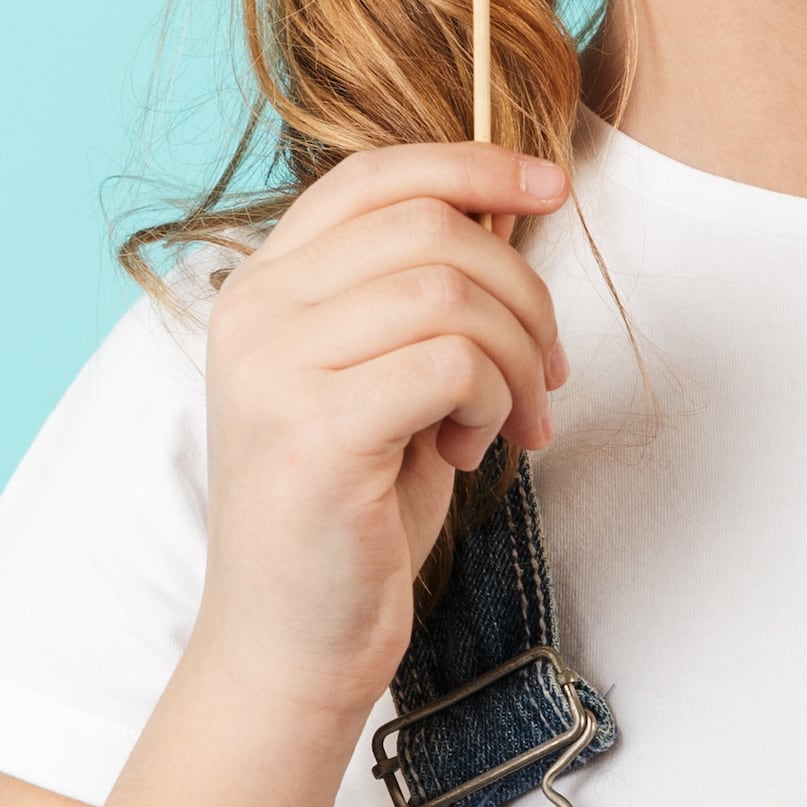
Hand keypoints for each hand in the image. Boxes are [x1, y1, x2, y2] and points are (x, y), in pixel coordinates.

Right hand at [192, 142, 569, 728]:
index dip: (472, 164)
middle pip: (429, 226)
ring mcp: (274, 371)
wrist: (293, 642)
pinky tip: (470, 451)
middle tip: (544, 373)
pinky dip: (489, 401)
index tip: (552, 186)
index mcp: (263, 288)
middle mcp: (254, 313)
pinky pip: (449, 363)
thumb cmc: (352, 513)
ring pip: (449, 292)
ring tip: (508, 422)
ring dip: (515, 355)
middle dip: (521, 291)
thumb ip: (421, 297)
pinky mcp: (314, 433)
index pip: (372, 176)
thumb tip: (508, 212)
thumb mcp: (385, 378)